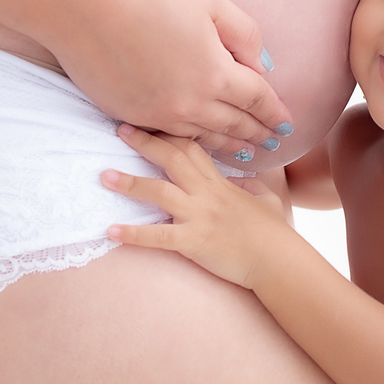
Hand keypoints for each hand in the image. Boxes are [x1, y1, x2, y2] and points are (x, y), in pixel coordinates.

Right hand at [50, 0, 292, 159]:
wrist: (81, 5)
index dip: (274, 111)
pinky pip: (171, 136)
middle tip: (273, 143)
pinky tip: (198, 144)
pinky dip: (192, 143)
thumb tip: (261, 65)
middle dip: (257, 134)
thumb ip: (243, 35)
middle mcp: (190, 104)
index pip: (256, 99)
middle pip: (234, 125)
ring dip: (227, 145)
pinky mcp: (131, 115)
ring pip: (203, 138)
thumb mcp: (209, 1)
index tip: (287, 121)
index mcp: (215, 74)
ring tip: (243, 151)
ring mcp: (158, 114)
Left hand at [102, 125, 290, 288]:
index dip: (169, 133)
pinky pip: (158, 236)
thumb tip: (239, 180)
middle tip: (120, 130)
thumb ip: (247, 185)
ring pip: (159, 191)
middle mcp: (206, 194)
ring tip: (104, 176)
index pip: (192, 148)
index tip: (150, 122)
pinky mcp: (193, 242)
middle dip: (145, 143)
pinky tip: (111, 230)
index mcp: (219, 183)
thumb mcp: (264, 198)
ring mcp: (199, 216)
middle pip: (172, 158)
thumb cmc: (273, 232)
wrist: (279, 261)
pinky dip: (133, 234)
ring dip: (130, 183)